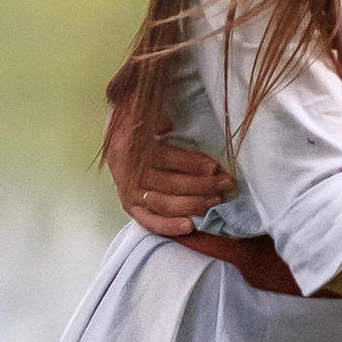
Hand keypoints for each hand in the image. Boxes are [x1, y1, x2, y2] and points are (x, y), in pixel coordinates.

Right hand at [119, 127, 233, 239]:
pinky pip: (149, 221)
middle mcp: (129, 174)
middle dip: (204, 185)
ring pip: (165, 204)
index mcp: (131, 147)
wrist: (115, 142)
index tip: (216, 167)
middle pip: (171, 184)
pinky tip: (190, 226)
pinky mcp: (130, 207)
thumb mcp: (143, 115)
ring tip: (217, 202)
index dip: (194, 164)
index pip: (167, 159)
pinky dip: (169, 226)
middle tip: (227, 184)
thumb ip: (156, 120)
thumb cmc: (137, 127)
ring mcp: (129, 193)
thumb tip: (167, 125)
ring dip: (195, 205)